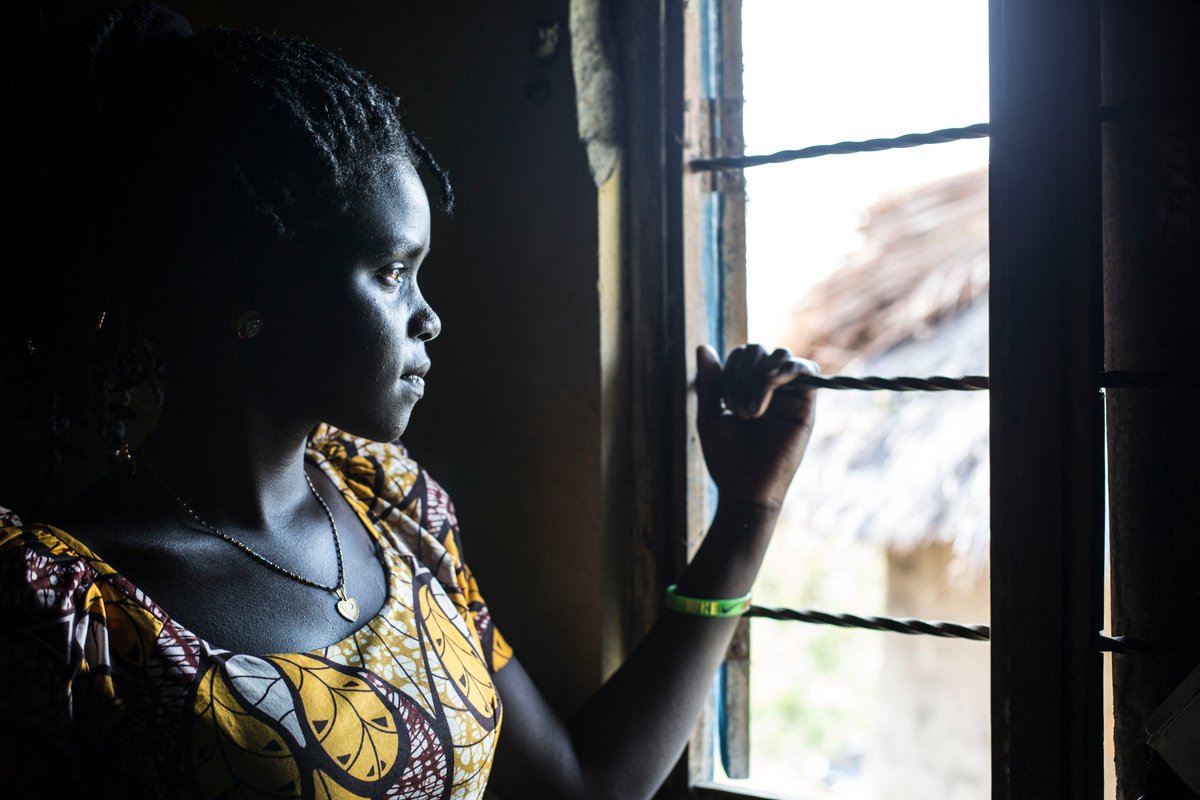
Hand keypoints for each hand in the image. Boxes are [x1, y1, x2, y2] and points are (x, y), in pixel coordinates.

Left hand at [695, 343, 817, 508]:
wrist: (744, 488)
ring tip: (751, 412)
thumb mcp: (710, 415)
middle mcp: (770, 388)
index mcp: (748, 387)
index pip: (743, 354)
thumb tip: (702, 346)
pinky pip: (807, 370)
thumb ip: (709, 382)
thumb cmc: (726, 457)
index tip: (724, 403)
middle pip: (760, 350)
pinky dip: (786, 370)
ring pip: (781, 355)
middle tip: (736, 410)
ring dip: (759, 377)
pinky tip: (769, 387)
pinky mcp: (806, 406)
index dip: (730, 368)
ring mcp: (790, 395)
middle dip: (742, 373)